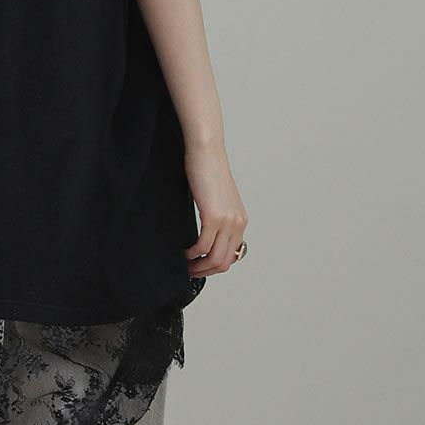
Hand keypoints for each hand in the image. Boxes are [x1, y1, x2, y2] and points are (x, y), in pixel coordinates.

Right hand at [184, 143, 247, 276]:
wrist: (206, 152)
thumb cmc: (207, 171)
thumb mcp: (217, 199)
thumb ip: (216, 217)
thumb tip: (205, 235)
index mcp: (240, 221)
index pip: (231, 256)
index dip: (214, 266)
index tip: (199, 266)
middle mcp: (238, 224)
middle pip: (224, 262)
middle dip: (205, 271)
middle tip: (189, 271)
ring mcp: (227, 221)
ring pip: (215, 258)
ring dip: (198, 267)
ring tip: (185, 265)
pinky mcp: (214, 217)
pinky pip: (203, 246)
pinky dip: (191, 254)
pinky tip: (183, 251)